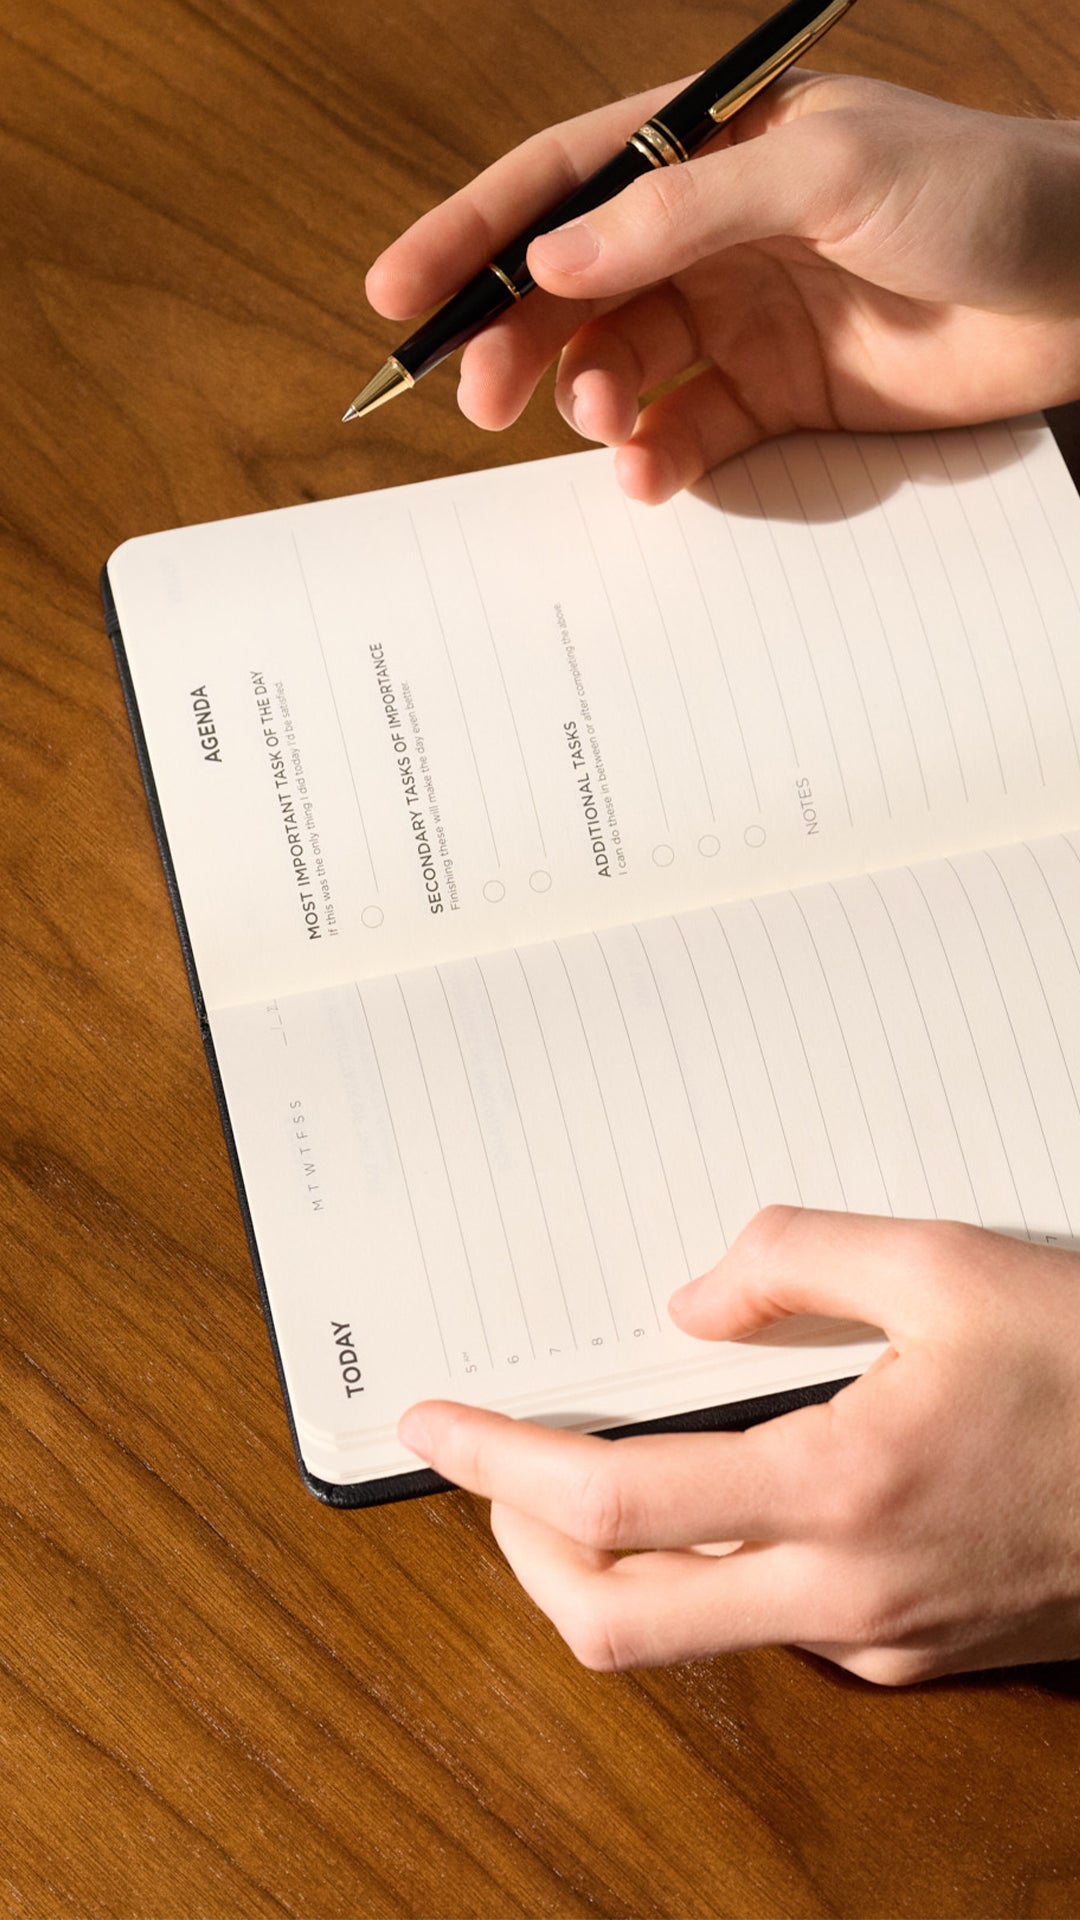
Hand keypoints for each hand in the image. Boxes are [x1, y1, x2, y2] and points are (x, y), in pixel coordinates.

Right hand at [367, 74, 1079, 501]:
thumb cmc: (977, 190)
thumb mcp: (825, 172)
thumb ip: (680, 213)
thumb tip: (555, 261)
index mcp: (710, 146)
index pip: (562, 182)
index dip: (474, 234)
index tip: (400, 294)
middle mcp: (711, 231)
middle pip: (574, 287)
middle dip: (517, 341)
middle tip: (482, 401)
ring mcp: (741, 317)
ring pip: (619, 366)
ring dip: (589, 403)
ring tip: (600, 427)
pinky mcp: (777, 397)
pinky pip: (685, 432)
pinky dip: (656, 457)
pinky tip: (651, 472)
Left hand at [398, 1207, 1079, 1683]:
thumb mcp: (952, 1265)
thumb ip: (799, 1258)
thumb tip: (690, 1300)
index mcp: (842, 1487)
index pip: (613, 1504)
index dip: (498, 1466)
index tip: (434, 1429)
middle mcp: (847, 1590)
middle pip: (617, 1620)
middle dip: (523, 1545)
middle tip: (494, 1465)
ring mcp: (879, 1638)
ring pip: (690, 1630)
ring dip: (613, 1557)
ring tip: (595, 1460)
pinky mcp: (914, 1650)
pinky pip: (774, 1622)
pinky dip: (710, 1564)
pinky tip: (725, 1489)